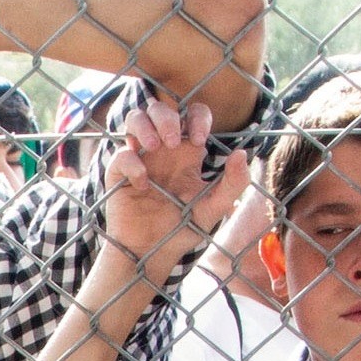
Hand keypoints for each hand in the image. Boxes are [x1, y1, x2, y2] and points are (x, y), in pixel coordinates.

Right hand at [97, 94, 243, 286]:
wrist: (153, 252)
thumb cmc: (183, 229)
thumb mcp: (214, 208)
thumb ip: (233, 183)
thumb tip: (242, 153)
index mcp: (187, 151)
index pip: (192, 114)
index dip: (197, 117)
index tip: (200, 140)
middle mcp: (162, 149)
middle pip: (159, 108)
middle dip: (167, 118)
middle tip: (174, 142)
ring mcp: (139, 158)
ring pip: (135, 118)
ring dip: (144, 126)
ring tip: (154, 147)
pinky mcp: (119, 173)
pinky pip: (121, 154)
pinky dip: (131, 163)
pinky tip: (143, 184)